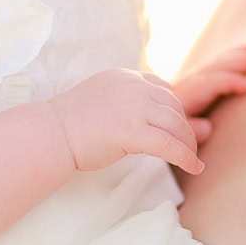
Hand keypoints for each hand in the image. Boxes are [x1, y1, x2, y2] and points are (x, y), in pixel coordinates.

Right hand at [50, 68, 202, 175]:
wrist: (50, 133)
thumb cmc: (69, 124)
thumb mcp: (101, 102)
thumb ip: (124, 105)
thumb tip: (147, 124)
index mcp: (124, 77)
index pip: (162, 88)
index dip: (173, 109)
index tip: (175, 127)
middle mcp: (134, 87)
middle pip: (173, 106)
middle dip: (184, 128)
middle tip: (189, 146)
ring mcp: (135, 107)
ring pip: (176, 125)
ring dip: (188, 143)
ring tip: (192, 158)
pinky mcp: (133, 131)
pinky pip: (169, 145)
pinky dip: (185, 157)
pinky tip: (195, 167)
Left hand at [174, 41, 245, 143]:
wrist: (157, 119)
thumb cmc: (172, 130)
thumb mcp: (176, 134)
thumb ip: (191, 131)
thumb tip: (208, 127)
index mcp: (187, 94)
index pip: (210, 83)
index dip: (229, 82)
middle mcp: (193, 80)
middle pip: (219, 65)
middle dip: (243, 60)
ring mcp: (200, 75)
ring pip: (225, 59)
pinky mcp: (207, 75)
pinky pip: (227, 60)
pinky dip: (244, 52)